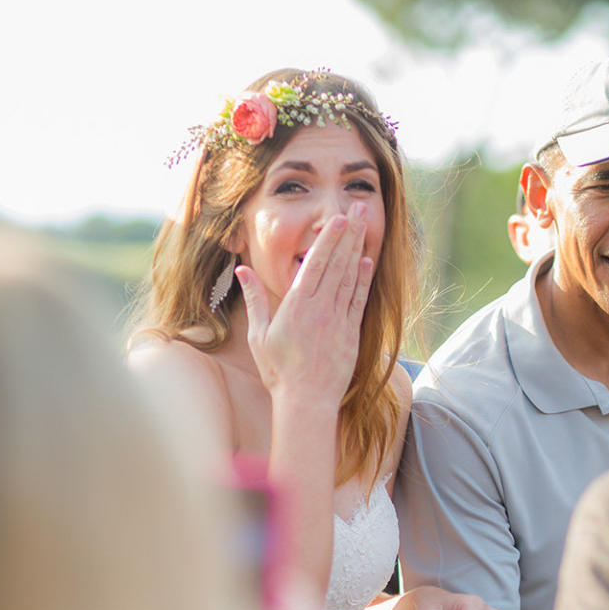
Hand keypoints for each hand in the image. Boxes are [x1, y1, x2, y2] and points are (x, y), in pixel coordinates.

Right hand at [237, 205, 373, 408]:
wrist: (306, 401)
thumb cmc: (278, 370)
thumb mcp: (259, 334)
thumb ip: (254, 299)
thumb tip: (242, 270)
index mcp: (295, 307)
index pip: (314, 264)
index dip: (328, 239)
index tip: (337, 219)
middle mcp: (319, 309)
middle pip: (335, 264)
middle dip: (346, 234)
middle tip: (356, 208)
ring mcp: (337, 320)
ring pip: (348, 277)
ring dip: (356, 249)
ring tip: (363, 225)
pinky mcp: (351, 334)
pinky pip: (358, 300)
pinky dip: (362, 279)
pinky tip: (366, 260)